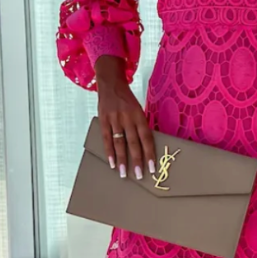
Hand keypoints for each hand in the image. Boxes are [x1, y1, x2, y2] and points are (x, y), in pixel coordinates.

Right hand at [95, 56, 155, 180]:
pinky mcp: (103, 119)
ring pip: (119, 142)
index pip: (147, 138)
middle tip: (140, 175)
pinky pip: (106, 138)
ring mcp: (114, 119)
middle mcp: (128, 118)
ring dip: (122, 159)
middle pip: (134, 142)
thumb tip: (146, 146)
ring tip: (124, 173)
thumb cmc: (127, 100)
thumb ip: (141, 125)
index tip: (153, 168)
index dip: (150, 153)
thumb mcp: (138, 109)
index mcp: (139, 116)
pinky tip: (112, 163)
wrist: (111, 82)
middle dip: (137, 160)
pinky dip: (109, 151)